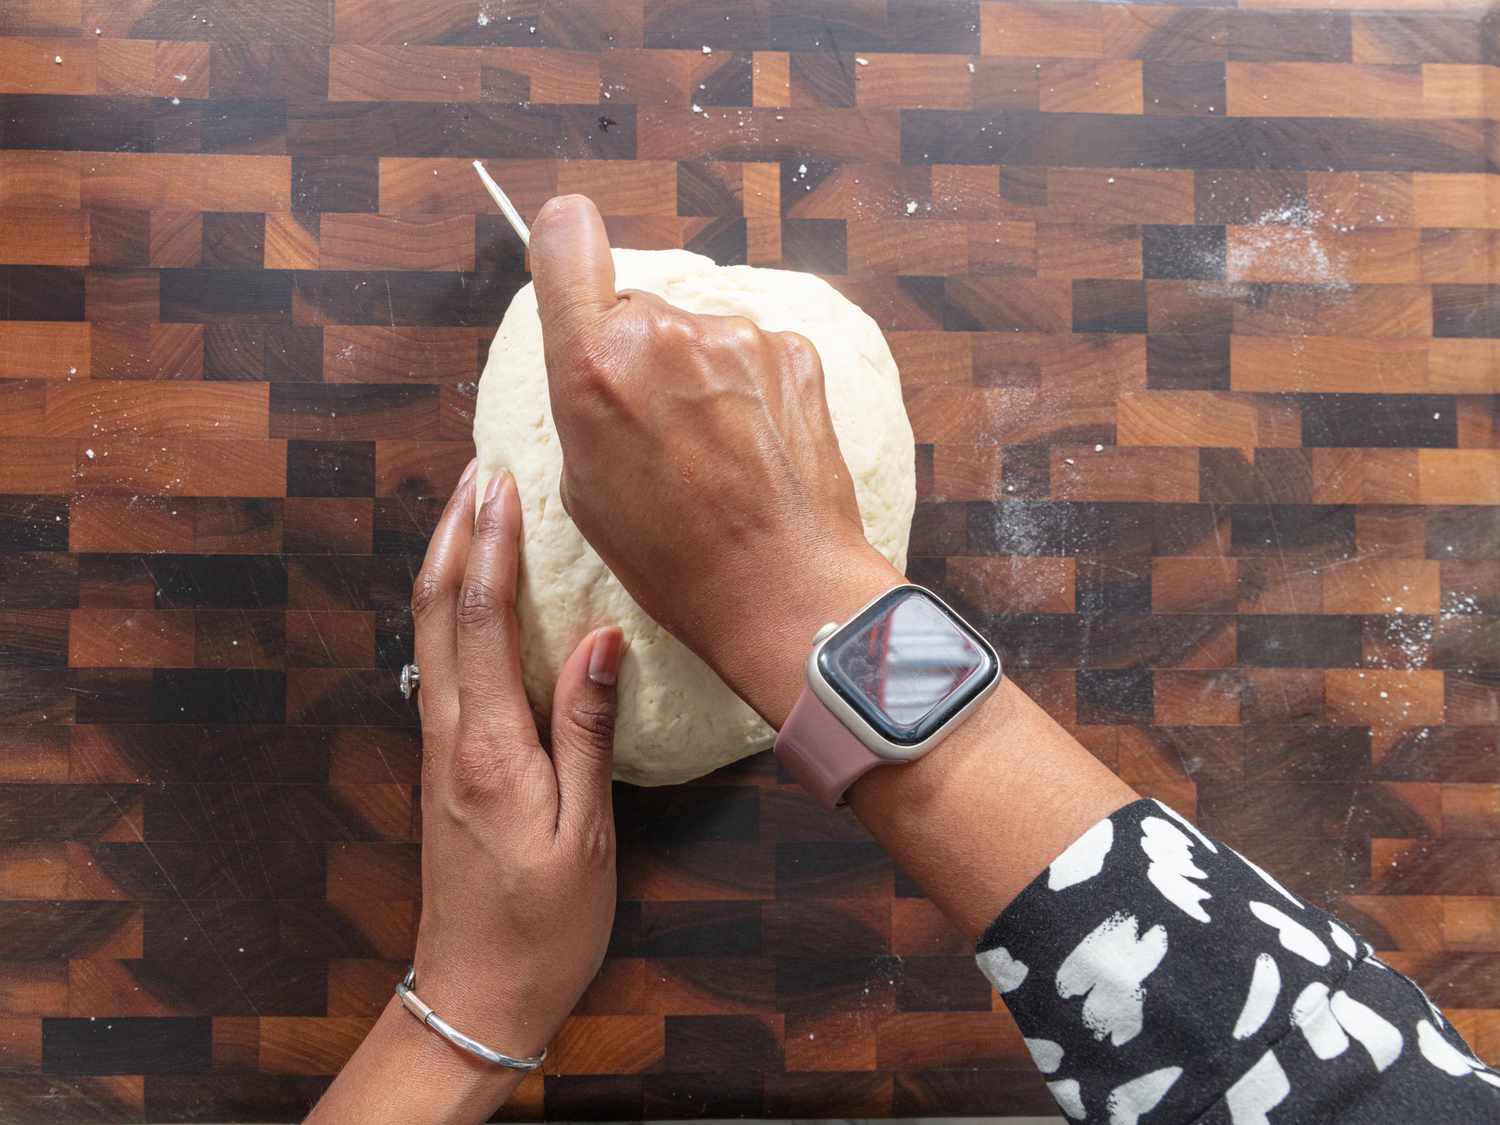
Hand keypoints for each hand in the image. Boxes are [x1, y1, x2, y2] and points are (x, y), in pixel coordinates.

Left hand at [309, 459, 624, 1124]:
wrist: (474, 995)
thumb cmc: (543, 925)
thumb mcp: (585, 834)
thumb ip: (588, 731)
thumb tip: (603, 638)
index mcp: (487, 748)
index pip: (482, 623)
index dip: (491, 547)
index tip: (502, 483)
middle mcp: (449, 737)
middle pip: (437, 614)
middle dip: (455, 534)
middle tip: (478, 469)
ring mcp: (439, 750)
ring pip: (430, 636)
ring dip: (447, 565)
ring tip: (471, 510)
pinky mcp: (444, 765)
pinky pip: (439, 665)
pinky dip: (451, 611)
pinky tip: (471, 597)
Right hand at [529, 195, 900, 726]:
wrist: (782, 588)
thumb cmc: (674, 558)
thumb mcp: (583, 487)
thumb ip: (583, 400)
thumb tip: (595, 363)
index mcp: (593, 363)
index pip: (565, 237)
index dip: (564, 246)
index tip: (572, 268)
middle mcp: (663, 331)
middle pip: (635, 307)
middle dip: (637, 353)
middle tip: (656, 428)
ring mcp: (737, 337)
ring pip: (696, 334)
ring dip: (697, 375)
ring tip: (713, 453)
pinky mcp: (794, 351)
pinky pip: (751, 353)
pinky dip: (748, 389)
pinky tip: (754, 447)